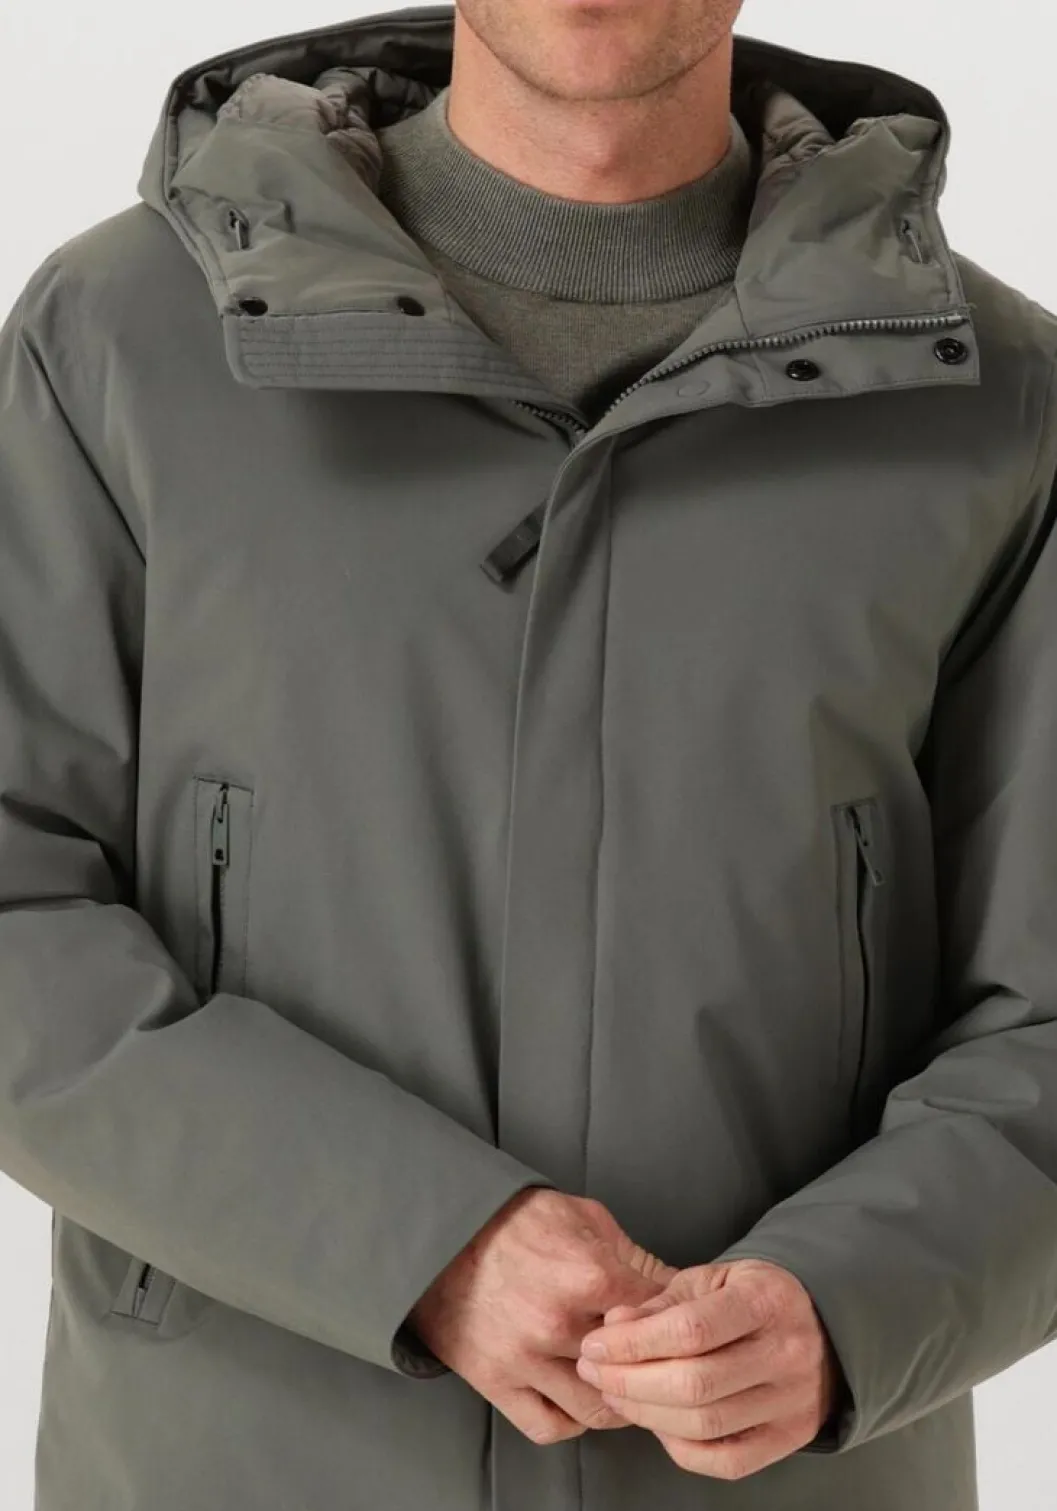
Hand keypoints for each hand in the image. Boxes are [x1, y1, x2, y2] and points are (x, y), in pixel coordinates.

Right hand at [407, 1187, 677, 1445]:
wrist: (441, 1233)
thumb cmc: (516, 1221)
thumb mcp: (584, 1217)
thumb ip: (634, 1256)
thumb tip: (681, 1289)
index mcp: (588, 1275)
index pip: (662, 1319)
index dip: (678, 1322)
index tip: (680, 1323)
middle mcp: (558, 1324)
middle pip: (636, 1370)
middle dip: (654, 1366)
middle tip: (660, 1361)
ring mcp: (525, 1359)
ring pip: (598, 1409)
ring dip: (618, 1400)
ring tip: (625, 1384)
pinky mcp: (496, 1383)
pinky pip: (550, 1426)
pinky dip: (573, 1420)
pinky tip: (580, 1397)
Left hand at [575, 1259, 842, 1479]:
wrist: (817, 1325)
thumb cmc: (749, 1297)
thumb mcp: (709, 1280)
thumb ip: (660, 1303)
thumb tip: (614, 1326)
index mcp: (765, 1300)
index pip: (690, 1330)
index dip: (634, 1343)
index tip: (595, 1345)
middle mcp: (786, 1353)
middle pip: (695, 1384)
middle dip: (630, 1382)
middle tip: (594, 1373)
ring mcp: (792, 1402)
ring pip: (705, 1425)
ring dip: (646, 1415)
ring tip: (615, 1394)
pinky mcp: (789, 1438)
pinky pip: (726, 1461)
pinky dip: (680, 1448)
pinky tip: (656, 1423)